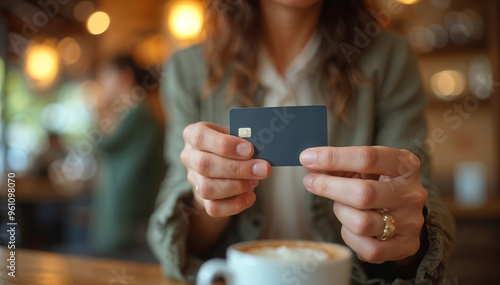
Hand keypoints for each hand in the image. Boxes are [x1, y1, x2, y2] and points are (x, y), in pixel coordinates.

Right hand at [181, 122, 271, 217]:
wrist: (222, 162)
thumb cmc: (230, 145)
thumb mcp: (234, 134)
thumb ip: (244, 140)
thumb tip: (260, 151)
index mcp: (193, 134)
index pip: (200, 137)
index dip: (225, 145)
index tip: (249, 150)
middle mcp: (189, 157)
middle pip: (205, 165)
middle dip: (237, 168)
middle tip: (262, 169)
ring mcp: (193, 179)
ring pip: (207, 188)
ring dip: (237, 186)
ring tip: (255, 181)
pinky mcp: (201, 199)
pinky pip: (213, 208)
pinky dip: (235, 204)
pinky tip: (250, 196)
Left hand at [300, 146, 427, 263]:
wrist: (403, 214)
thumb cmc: (377, 184)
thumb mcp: (362, 168)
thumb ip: (338, 165)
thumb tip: (310, 162)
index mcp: (404, 165)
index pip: (367, 158)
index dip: (333, 157)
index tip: (307, 158)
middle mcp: (411, 193)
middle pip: (363, 193)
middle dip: (328, 187)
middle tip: (310, 182)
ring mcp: (411, 221)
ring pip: (361, 223)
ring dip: (341, 213)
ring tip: (341, 207)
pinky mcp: (406, 246)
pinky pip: (369, 249)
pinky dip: (350, 238)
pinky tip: (350, 227)